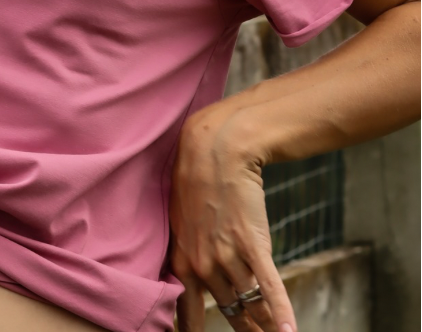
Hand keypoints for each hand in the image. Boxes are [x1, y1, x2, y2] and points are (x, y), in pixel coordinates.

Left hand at [169, 107, 296, 331]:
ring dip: (266, 326)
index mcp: (181, 261)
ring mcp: (228, 255)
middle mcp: (202, 264)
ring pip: (252, 304)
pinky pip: (270, 287)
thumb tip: (200, 282)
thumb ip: (189, 256)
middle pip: (230, 312)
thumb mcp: (180, 223)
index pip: (188, 316)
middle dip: (246, 331)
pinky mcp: (252, 244)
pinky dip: (282, 314)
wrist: (214, 149)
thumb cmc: (195, 184)